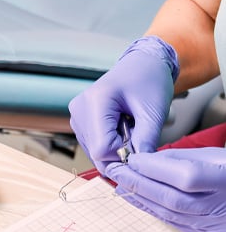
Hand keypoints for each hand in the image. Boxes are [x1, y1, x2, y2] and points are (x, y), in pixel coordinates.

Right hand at [69, 36, 178, 174]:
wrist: (142, 65)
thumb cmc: (149, 80)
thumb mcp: (154, 111)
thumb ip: (146, 140)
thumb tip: (140, 166)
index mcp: (94, 102)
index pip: (102, 148)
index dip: (124, 155)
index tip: (142, 148)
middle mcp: (79, 111)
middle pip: (96, 153)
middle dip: (121, 153)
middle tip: (139, 137)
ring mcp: (76, 117)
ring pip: (95, 153)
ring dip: (116, 149)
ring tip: (131, 128)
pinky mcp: (79, 123)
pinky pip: (94, 146)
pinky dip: (111, 145)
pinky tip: (122, 129)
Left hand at [106, 147, 225, 231]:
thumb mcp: (216, 156)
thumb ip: (180, 159)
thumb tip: (144, 161)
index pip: (186, 175)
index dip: (155, 168)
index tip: (132, 160)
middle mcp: (224, 207)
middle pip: (172, 198)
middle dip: (139, 183)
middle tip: (117, 172)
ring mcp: (217, 227)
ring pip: (169, 213)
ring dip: (140, 198)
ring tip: (121, 185)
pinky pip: (174, 223)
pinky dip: (153, 210)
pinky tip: (137, 199)